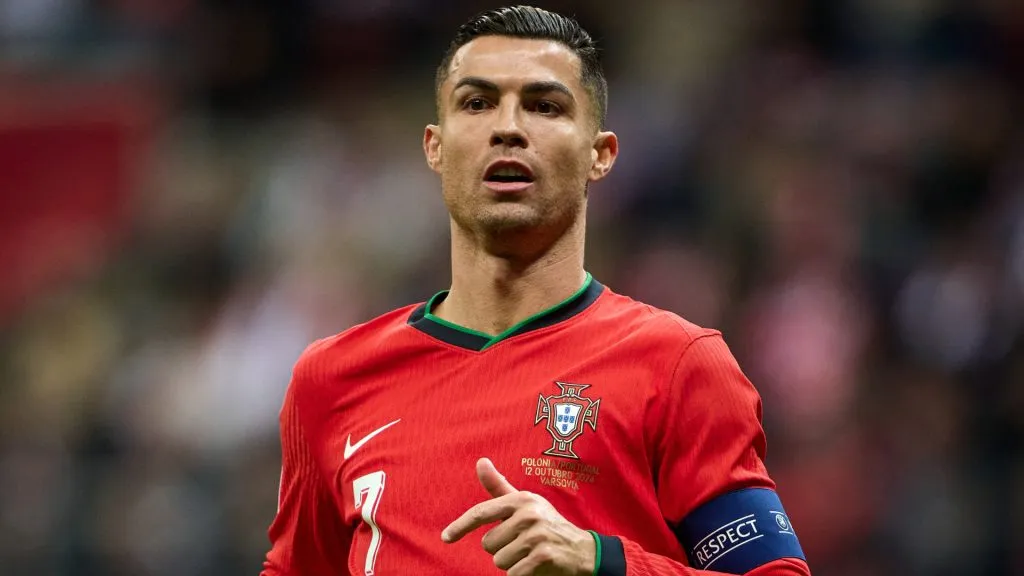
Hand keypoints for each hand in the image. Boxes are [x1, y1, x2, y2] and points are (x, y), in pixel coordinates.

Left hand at [442, 458, 595, 575]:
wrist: (582, 550)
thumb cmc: (546, 525)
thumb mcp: (524, 503)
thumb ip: (499, 486)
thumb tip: (480, 461)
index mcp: (521, 499)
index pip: (481, 512)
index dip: (460, 526)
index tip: (445, 538)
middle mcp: (529, 514)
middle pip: (488, 543)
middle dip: (501, 549)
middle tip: (522, 544)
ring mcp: (537, 535)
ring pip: (499, 560)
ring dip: (511, 563)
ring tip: (529, 554)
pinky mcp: (543, 557)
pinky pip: (512, 574)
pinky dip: (520, 575)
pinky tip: (535, 567)